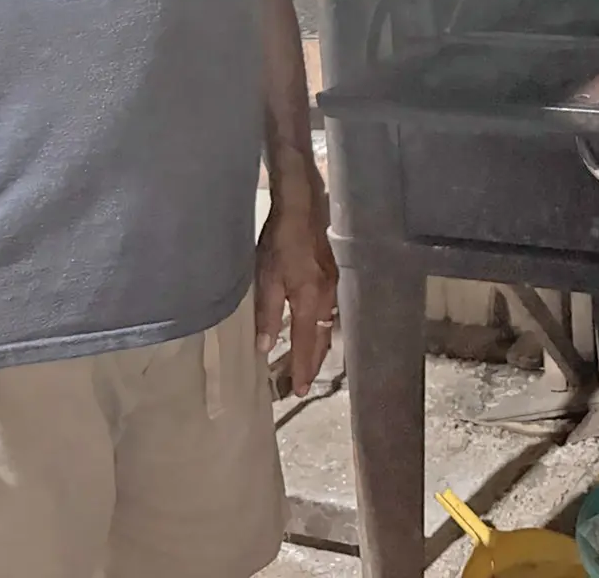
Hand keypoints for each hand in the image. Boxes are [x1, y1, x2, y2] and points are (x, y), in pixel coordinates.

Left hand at [255, 156, 339, 395]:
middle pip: (322, 338)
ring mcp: (332, 285)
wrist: (302, 208)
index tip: (298, 390)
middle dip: (312, 363)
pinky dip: (320, 328)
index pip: (307, 343)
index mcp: (310, 300)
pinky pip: (328, 311)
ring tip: (307, 362)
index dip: (302, 368)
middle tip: (302, 384)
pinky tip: (312, 328)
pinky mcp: (331, 275)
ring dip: (317, 347)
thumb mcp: (266, 278)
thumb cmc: (280, 241)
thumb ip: (267, 313)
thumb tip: (266, 347)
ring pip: (327, 326)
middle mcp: (326, 297)